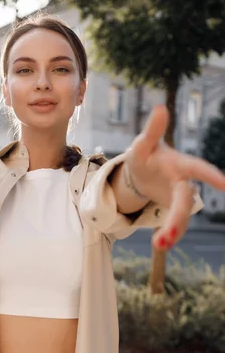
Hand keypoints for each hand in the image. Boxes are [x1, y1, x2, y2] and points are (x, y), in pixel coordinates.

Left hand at [124, 105, 224, 249]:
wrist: (141, 172)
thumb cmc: (144, 154)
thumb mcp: (142, 144)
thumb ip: (152, 131)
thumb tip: (159, 108)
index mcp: (179, 164)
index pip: (198, 169)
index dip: (212, 176)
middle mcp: (184, 182)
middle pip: (185, 200)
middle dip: (178, 217)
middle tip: (166, 236)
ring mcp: (181, 198)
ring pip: (182, 216)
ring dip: (173, 232)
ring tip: (159, 245)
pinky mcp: (175, 210)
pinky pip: (176, 224)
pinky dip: (169, 235)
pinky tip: (160, 244)